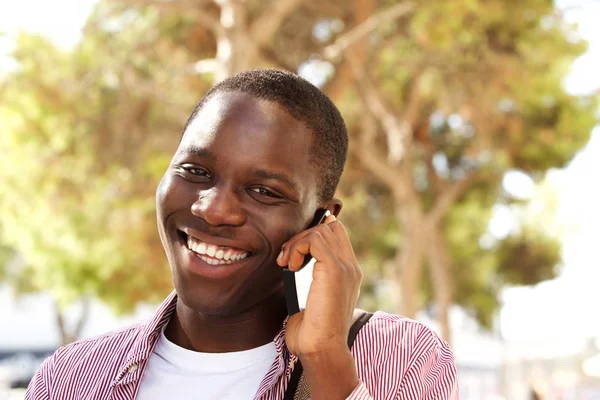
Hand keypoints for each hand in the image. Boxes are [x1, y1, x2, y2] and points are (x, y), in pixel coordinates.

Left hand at [277, 214, 362, 397]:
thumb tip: (293, 263)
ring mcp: (346, 268)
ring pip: (321, 231)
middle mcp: (351, 268)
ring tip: (286, 264)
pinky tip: (290, 267)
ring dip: (297, 243)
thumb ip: (311, 280)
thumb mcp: (312, 299)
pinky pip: (314, 240)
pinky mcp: (335, 270)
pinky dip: (297, 248)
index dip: (313, 234)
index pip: (337, 235)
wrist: (322, 350)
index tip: (294, 251)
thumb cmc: (313, 333)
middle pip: (330, 228)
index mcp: (349, 274)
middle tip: (287, 258)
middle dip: (303, 236)